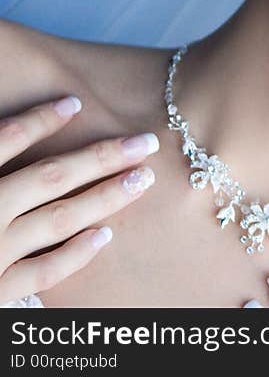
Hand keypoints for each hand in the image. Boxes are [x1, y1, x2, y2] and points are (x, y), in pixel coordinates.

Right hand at [0, 95, 159, 304]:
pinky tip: (106, 236)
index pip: (2, 141)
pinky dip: (76, 254)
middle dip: (101, 155)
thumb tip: (6, 135)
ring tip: (142, 178)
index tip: (76, 102)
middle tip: (145, 140)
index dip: (40, 120)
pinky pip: (43, 273)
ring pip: (58, 219)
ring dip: (106, 196)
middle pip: (48, 177)